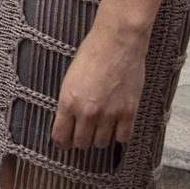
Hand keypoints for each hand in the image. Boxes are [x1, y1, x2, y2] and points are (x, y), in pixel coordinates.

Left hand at [54, 24, 147, 150]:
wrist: (117, 44)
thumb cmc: (91, 56)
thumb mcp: (69, 80)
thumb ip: (69, 102)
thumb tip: (69, 120)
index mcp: (68, 102)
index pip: (61, 136)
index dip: (61, 143)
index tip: (63, 144)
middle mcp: (88, 112)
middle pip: (82, 143)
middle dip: (80, 141)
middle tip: (82, 136)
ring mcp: (110, 114)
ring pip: (102, 143)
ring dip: (99, 139)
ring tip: (99, 130)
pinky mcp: (129, 112)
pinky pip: (123, 137)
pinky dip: (119, 135)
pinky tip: (116, 128)